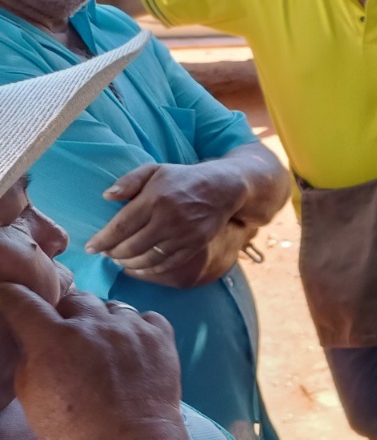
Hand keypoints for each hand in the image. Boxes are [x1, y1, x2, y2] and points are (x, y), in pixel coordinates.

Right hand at [0, 284, 186, 439]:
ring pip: (109, 308)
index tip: (10, 296)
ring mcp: (130, 329)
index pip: (22, 299)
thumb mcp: (30, 391)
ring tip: (103, 350)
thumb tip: (31, 331)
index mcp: (53, 340)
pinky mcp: (160, 336)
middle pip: (73, 299)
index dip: (12, 295)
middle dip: (66, 315)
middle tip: (69, 340)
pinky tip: (132, 352)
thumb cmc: (72, 428)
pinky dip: (136, 331)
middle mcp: (93, 326)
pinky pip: (144, 318)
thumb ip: (30, 353)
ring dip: (102, 323)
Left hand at [85, 161, 243, 283]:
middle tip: (105, 253)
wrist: (223, 187)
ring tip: (120, 260)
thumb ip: (129, 181)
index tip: (90, 247)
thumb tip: (106, 197)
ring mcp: (184, 234)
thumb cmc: (182, 178)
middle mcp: (169, 219)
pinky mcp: (196, 245)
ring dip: (129, 263)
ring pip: (148, 258)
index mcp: (155, 199)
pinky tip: (139, 267)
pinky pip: (168, 264)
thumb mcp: (154, 170)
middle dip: (113, 254)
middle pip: (131, 247)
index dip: (102, 241)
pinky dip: (150, 270)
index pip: (120, 227)